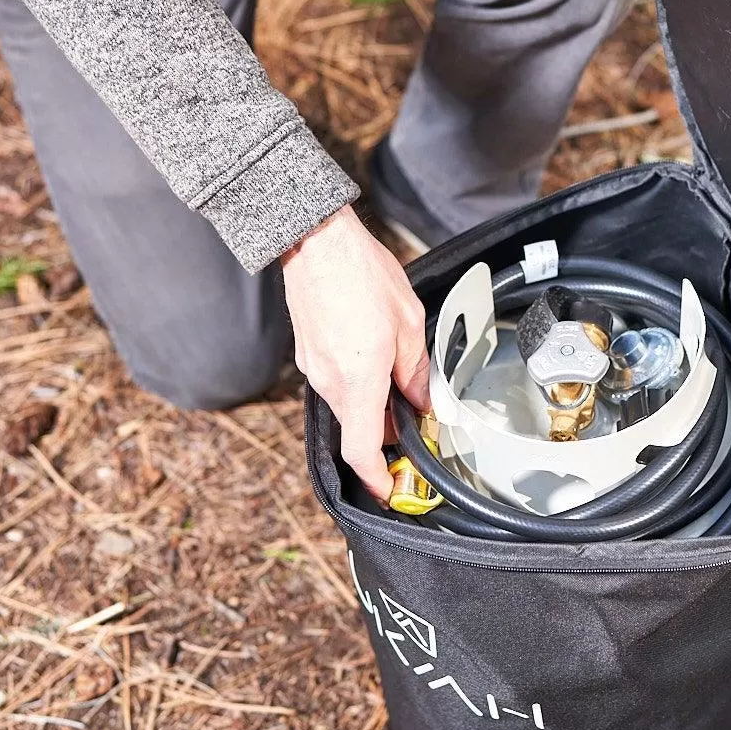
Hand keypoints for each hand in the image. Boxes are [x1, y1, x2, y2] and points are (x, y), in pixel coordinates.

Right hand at [281, 206, 429, 501]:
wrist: (315, 240)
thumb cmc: (361, 274)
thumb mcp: (409, 324)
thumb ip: (417, 371)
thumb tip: (422, 402)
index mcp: (358, 380)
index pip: (360, 450)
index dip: (376, 478)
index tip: (391, 489)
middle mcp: (329, 381)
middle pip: (357, 429)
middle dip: (385, 434)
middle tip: (413, 426)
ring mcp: (314, 367)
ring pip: (347, 405)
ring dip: (372, 407)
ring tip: (400, 385)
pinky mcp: (308, 353)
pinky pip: (335, 382)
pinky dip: (357, 385)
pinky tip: (376, 360)